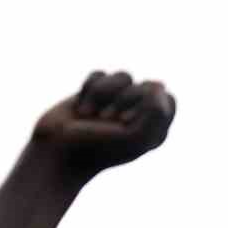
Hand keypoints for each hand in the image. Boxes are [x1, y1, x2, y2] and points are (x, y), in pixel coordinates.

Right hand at [29, 71, 175, 180]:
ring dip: (104, 92)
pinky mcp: (94, 93)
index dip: (149, 104)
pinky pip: (99, 74)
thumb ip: (156, 112)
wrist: (58, 153)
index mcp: (155, 129)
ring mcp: (116, 102)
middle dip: (125, 98)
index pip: (168, 100)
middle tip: (107, 119)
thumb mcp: (135, 136)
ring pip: (123, 75)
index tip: (126, 121)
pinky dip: (88, 88)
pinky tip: (80, 108)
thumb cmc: (99, 149)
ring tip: (90, 114)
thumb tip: (159, 84)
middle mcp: (139, 114)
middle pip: (148, 85)